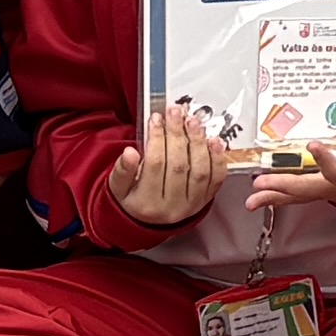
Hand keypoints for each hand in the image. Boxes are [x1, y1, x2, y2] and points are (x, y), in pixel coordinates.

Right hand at [110, 99, 229, 226]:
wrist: (149, 222)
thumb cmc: (133, 199)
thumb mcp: (117, 188)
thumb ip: (122, 170)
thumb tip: (129, 152)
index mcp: (146, 203)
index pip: (155, 165)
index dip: (157, 138)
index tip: (156, 118)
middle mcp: (172, 207)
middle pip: (179, 165)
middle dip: (178, 134)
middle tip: (176, 112)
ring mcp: (192, 205)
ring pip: (200, 171)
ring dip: (198, 142)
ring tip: (193, 122)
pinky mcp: (206, 200)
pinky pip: (217, 178)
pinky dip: (218, 158)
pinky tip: (214, 140)